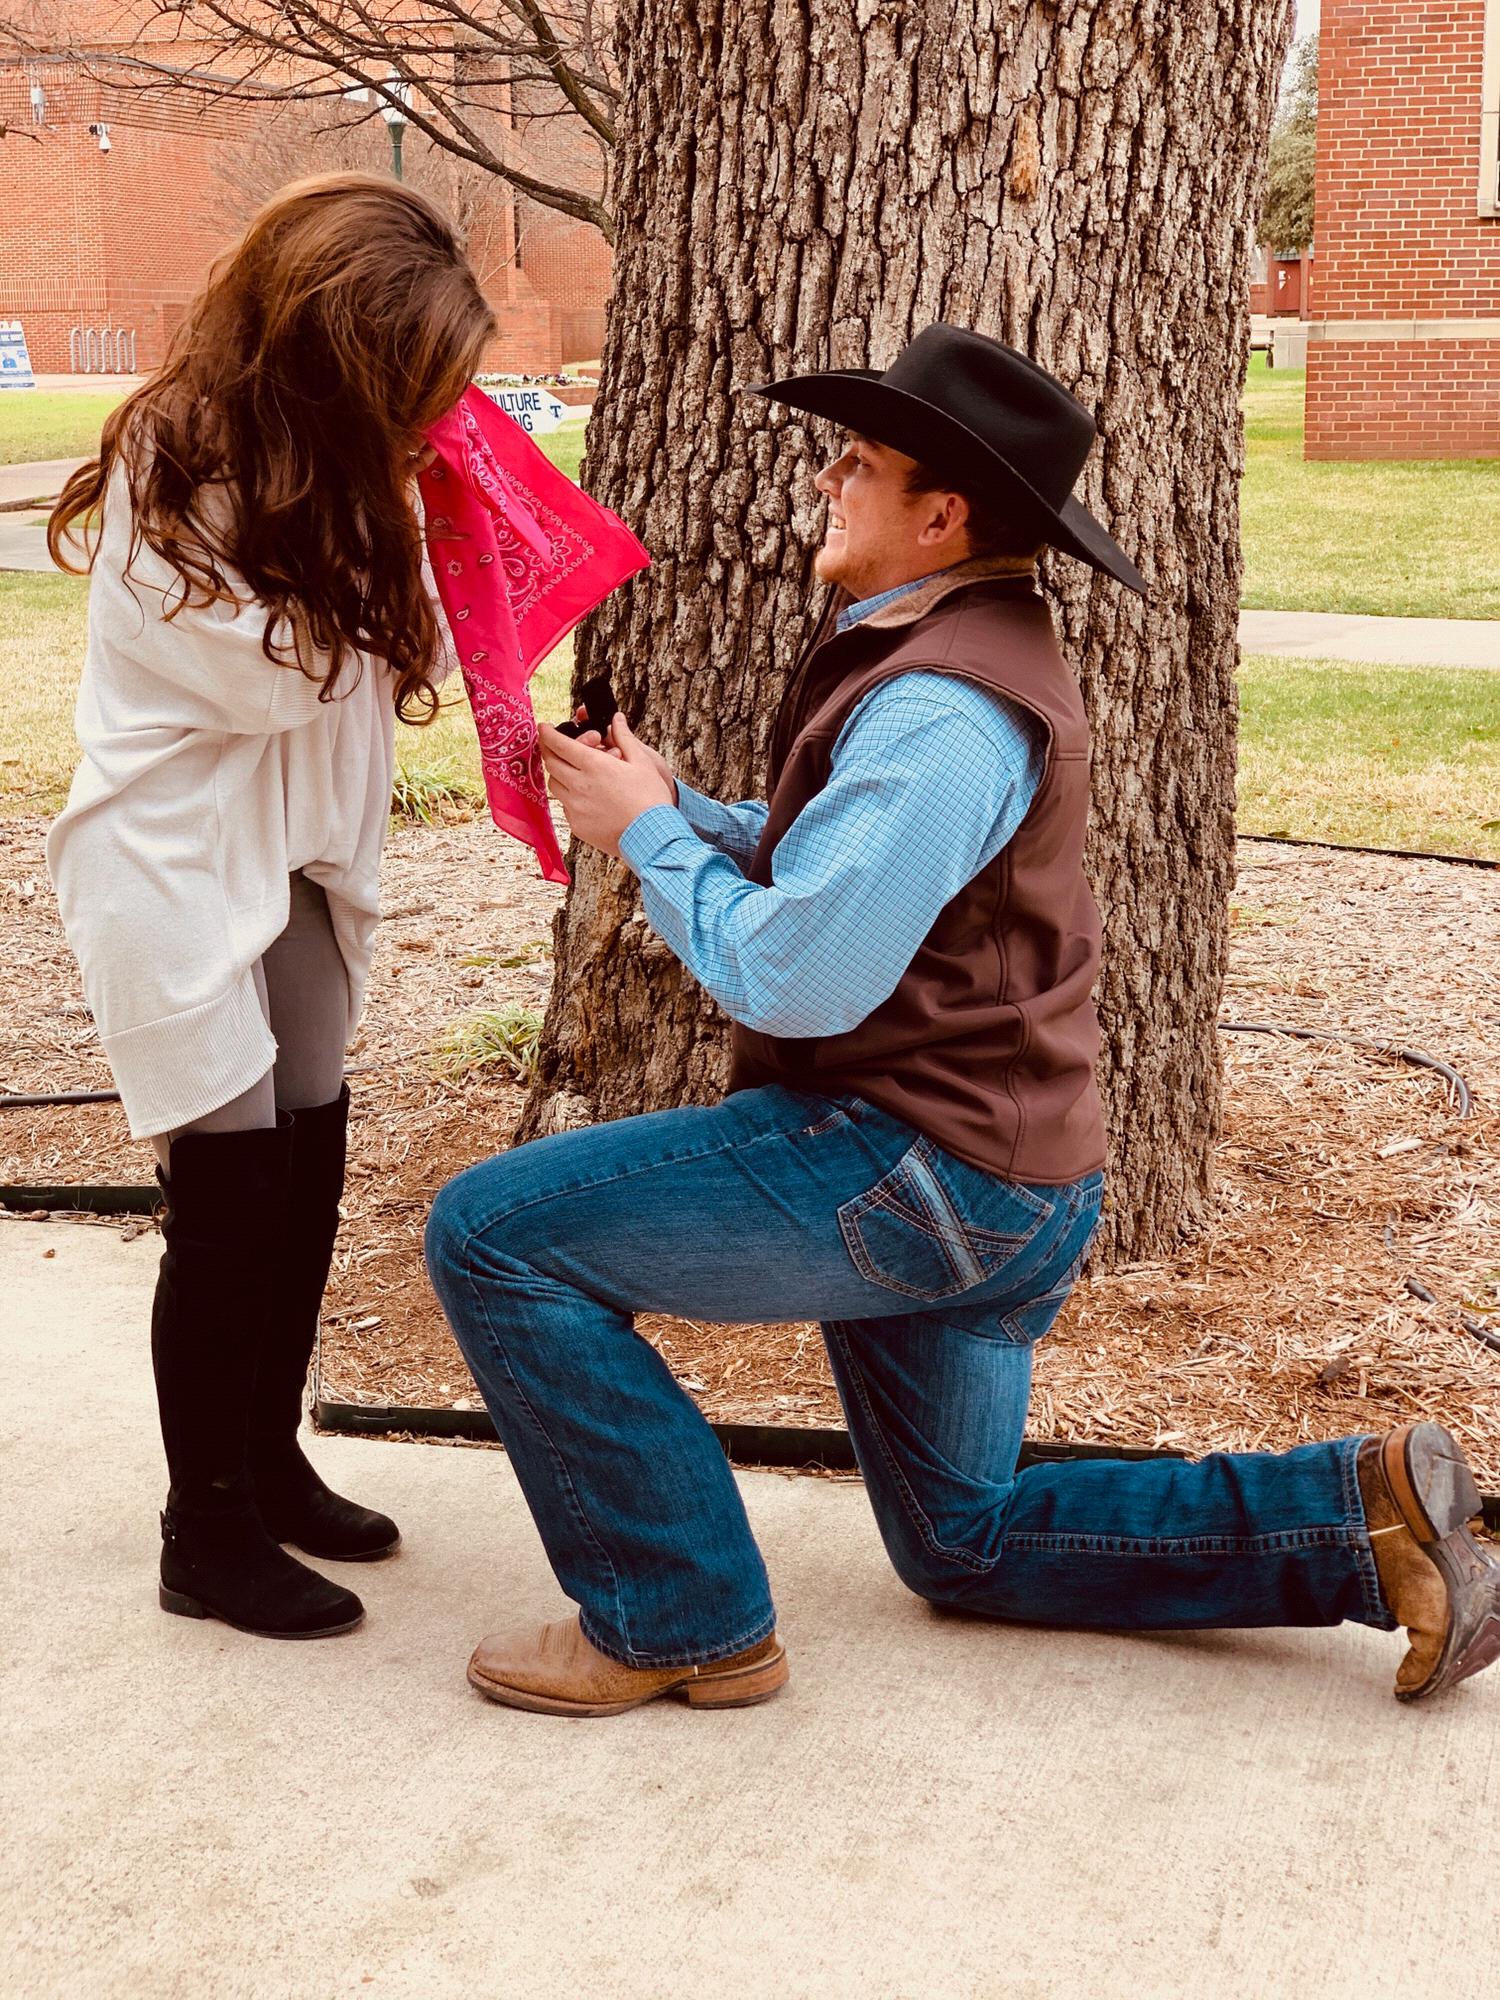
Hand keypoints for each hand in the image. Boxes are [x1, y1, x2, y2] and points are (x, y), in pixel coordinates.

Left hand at [539, 711, 676, 856]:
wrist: (652, 837)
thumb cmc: (650, 799)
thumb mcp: (642, 762)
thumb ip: (624, 737)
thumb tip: (617, 719)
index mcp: (594, 766)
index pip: (559, 744)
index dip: (547, 733)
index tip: (544, 727)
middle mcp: (579, 786)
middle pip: (551, 763)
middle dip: (549, 750)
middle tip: (553, 746)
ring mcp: (576, 807)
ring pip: (555, 785)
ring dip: (559, 773)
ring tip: (572, 771)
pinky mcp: (577, 825)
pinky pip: (565, 806)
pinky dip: (569, 797)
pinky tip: (585, 796)